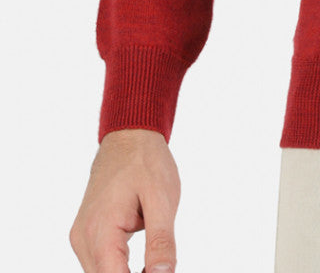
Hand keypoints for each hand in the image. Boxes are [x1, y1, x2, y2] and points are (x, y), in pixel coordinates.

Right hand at [69, 128, 179, 272]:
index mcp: (101, 232)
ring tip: (153, 260)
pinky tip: (142, 257)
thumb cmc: (146, 162)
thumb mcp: (162, 199)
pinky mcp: (86, 233)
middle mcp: (83, 238)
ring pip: (101, 272)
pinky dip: (118, 265)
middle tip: (161, 265)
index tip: (159, 272)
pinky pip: (100, 261)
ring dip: (125, 272)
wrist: (128, 135)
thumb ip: (161, 242)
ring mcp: (81, 236)